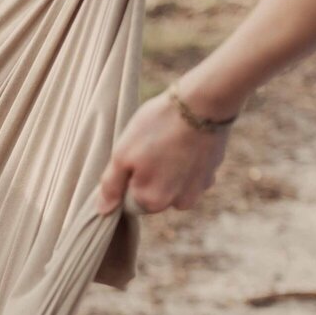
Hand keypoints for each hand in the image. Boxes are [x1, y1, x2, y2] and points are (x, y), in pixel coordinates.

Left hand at [97, 89, 231, 214]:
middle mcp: (179, 203)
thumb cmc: (158, 127)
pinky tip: (183, 142)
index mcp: (153, 201)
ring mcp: (199, 189)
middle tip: (149, 147)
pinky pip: (190, 174)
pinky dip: (185, 162)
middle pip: (153, 195)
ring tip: (166, 143)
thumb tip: (103, 210)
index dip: (127, 180)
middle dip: (148, 176)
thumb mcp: (122, 155)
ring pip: (172, 185)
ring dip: (167, 170)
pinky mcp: (212, 173)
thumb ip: (111, 186)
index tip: (132, 158)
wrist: (203, 104)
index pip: (130, 202)